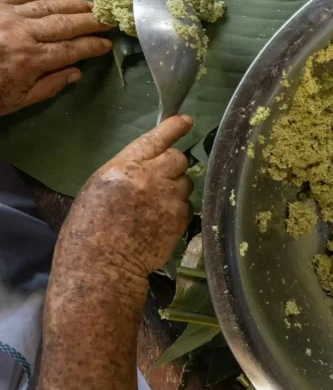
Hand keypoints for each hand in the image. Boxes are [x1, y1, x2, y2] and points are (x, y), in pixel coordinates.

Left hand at [0, 0, 111, 114]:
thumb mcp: (16, 101)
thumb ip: (48, 87)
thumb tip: (76, 72)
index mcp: (32, 60)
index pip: (72, 50)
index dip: (92, 46)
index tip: (107, 43)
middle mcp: (24, 34)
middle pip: (66, 24)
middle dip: (91, 21)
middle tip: (109, 18)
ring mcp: (8, 15)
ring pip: (48, 7)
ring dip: (73, 5)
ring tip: (90, 5)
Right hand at [55, 116, 194, 296]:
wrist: (100, 268)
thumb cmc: (88, 229)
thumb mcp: (99, 188)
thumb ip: (126, 171)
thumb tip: (148, 164)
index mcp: (124, 167)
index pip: (156, 139)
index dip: (175, 127)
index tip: (187, 121)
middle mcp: (150, 178)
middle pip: (179, 158)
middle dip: (173, 165)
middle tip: (161, 179)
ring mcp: (168, 199)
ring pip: (186, 182)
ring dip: (176, 189)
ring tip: (156, 206)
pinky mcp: (179, 220)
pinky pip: (187, 206)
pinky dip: (178, 211)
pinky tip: (160, 223)